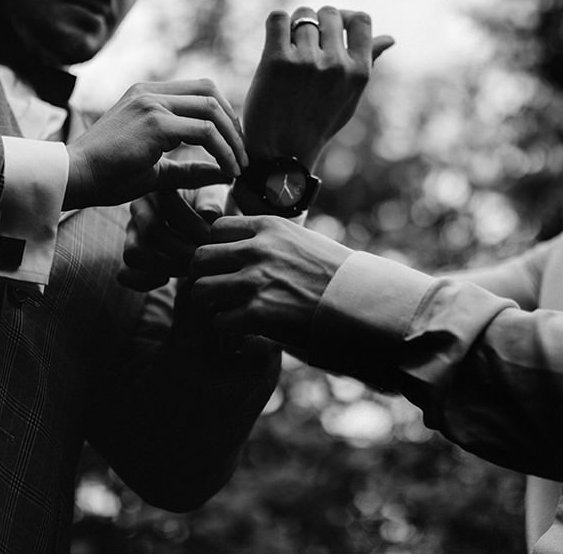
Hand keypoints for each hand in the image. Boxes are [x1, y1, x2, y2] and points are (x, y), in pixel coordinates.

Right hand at [63, 79, 246, 209]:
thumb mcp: (156, 169)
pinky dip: (223, 151)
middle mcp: (149, 92)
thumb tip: (225, 173)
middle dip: (235, 123)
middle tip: (244, 154)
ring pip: (212, 109)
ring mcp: (151, 103)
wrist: (72, 178)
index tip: (235, 145)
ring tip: (240, 166)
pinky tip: (228, 171)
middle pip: (211, 91)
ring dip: (233, 139)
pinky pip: (205, 131)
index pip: (199, 91)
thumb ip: (189, 168)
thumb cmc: (106, 178)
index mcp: (146, 95)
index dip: (224, 115)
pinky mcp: (155, 122)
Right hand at [118, 185, 226, 289]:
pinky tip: (168, 278)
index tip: (212, 239)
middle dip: (182, 251)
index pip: (169, 205)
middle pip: (151, 231)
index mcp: (159, 188)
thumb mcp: (212, 196)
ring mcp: (130, 234)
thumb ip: (212, 201)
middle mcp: (139, 209)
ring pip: (133, 253)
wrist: (198, 222)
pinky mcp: (127, 258)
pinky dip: (147, 281)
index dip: (193, 226)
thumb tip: (209, 215)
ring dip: (164, 266)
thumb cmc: (207, 204)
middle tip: (203, 260)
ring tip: (188, 269)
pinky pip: (125, 274)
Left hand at [190, 216, 353, 348]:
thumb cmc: (337, 275)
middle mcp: (257, 249)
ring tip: (227, 315)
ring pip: (200, 290)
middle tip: (218, 294)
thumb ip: (272, 241)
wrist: (362, 302)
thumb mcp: (304, 241)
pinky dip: (227, 333)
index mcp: (269, 227)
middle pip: (200, 257)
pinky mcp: (258, 312)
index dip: (217, 250)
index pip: (217, 229)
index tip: (226, 267)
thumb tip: (247, 248)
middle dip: (205, 277)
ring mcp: (255, 280)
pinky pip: (219, 322)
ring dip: (211, 307)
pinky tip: (241, 336)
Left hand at [242, 6, 392, 167]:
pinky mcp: (277, 61)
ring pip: (302, 14)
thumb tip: (390, 38)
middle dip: (317, 21)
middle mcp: (336, 65)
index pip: (361, 19)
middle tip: (306, 43)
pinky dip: (276, 24)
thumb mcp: (350, 96)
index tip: (332, 31)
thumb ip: (368, 62)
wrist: (281, 152)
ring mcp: (307, 62)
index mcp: (359, 72)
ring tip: (289, 49)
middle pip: (329, 13)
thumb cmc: (317, 122)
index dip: (345, 18)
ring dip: (294, 26)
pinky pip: (277, 18)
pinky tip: (275, 42)